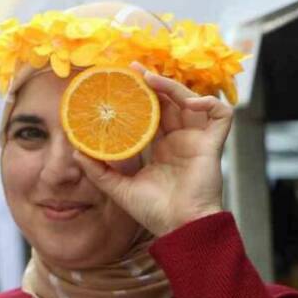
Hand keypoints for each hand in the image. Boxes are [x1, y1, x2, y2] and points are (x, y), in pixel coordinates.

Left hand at [72, 63, 232, 236]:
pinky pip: (221, 114)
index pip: (151, 113)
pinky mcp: (213, 145)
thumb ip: (98, 170)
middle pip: (170, 101)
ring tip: (151, 79)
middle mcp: (179, 140)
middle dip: (154, 82)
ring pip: (192, 101)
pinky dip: (209, 103)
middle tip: (133, 69)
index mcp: (161, 147)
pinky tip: (191, 102)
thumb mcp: (119, 188)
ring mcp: (197, 140)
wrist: (179, 227)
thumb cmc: (153, 211)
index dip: (140, 97)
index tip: (121, 82)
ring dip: (174, 86)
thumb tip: (76, 151)